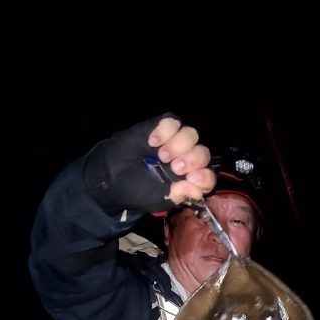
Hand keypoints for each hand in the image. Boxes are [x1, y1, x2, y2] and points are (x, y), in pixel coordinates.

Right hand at [91, 112, 216, 214]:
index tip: (193, 178)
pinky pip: (173, 121)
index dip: (205, 177)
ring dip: (179, 145)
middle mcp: (185, 159)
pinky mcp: (162, 127)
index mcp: (187, 180)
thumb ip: (177, 195)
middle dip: (193, 159)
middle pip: (203, 153)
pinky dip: (165, 131)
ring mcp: (175, 142)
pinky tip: (152, 141)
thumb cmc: (136, 190)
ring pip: (191, 135)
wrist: (111, 176)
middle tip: (175, 167)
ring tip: (161, 155)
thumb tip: (197, 190)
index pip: (207, 177)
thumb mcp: (157, 198)